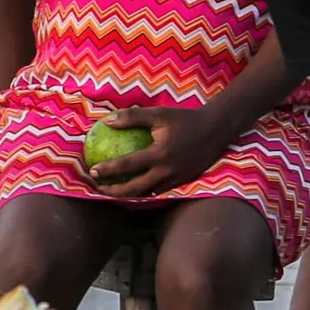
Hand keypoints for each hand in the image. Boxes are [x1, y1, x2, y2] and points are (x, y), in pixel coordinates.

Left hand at [82, 99, 228, 197]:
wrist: (216, 130)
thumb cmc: (185, 119)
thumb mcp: (159, 114)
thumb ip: (132, 117)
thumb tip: (107, 121)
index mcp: (159, 154)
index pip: (128, 165)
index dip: (108, 170)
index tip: (92, 171)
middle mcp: (167, 171)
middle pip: (135, 189)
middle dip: (114, 192)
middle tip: (99, 188)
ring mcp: (176, 180)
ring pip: (147, 194)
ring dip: (128, 195)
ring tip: (114, 191)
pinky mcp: (183, 182)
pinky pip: (159, 191)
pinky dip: (145, 192)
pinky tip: (136, 188)